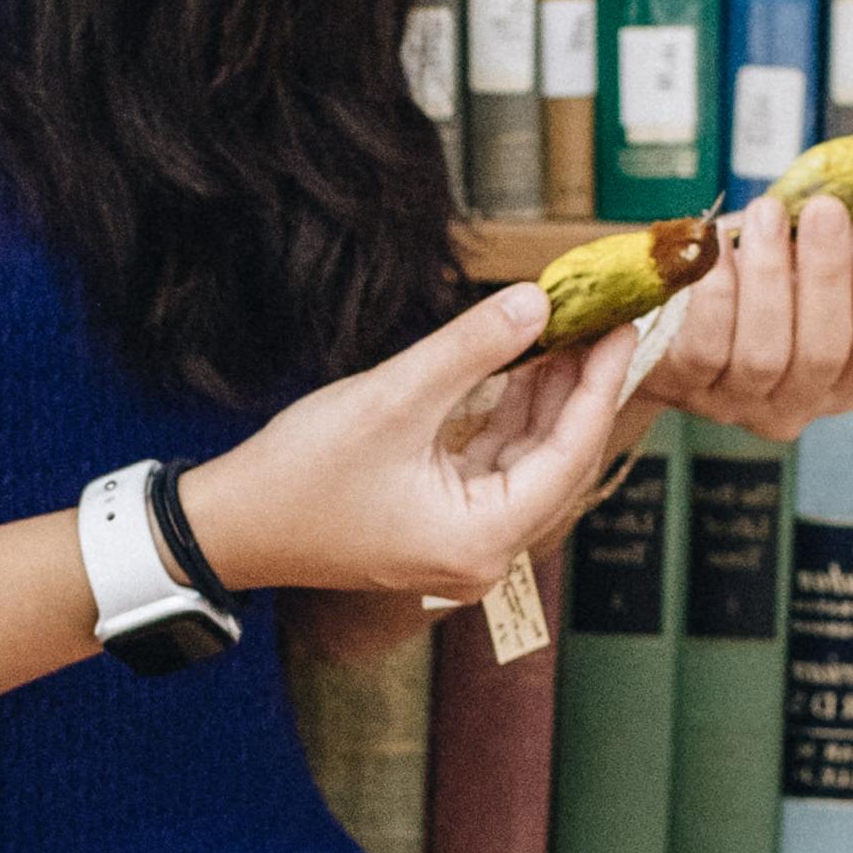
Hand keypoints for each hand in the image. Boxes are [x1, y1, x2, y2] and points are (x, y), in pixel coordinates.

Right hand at [182, 287, 641, 609]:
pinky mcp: (439, 520)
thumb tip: (536, 302)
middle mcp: (483, 550)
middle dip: (578, 387)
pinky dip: (508, 414)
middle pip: (556, 459)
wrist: (231, 526)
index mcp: (482, 538)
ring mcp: (462, 538)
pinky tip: (522, 364)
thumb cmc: (300, 477)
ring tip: (569, 328)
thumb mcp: (391, 399)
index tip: (622, 327)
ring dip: (545, 396)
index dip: (598, 386)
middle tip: (603, 318)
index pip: (569, 456)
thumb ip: (471, 349)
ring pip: (526, 457)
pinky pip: (493, 461)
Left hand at [617, 188, 852, 450]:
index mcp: (843, 379)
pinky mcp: (689, 391)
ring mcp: (741, 405)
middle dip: (826, 272)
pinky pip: (707, 347)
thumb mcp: (790, 266)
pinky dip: (716, 293)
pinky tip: (717, 246)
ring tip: (768, 214)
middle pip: (824, 350)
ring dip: (769, 275)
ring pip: (765, 353)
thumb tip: (842, 192)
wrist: (663, 323)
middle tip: (824, 209)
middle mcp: (798, 403)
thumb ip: (818, 242)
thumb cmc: (743, 286)